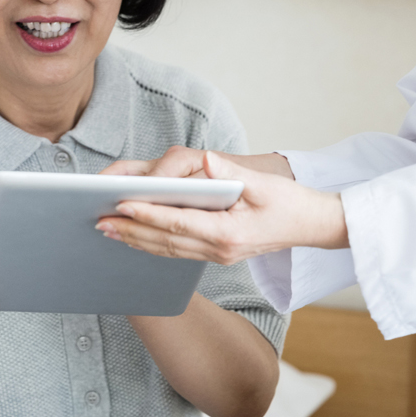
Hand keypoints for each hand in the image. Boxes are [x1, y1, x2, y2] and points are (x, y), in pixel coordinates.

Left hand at [95, 150, 347, 264]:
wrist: (315, 225)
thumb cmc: (292, 202)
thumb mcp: (264, 183)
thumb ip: (232, 172)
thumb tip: (208, 161)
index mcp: (229, 233)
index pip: (178, 223)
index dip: (148, 215)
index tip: (121, 206)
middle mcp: (219, 249)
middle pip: (165, 241)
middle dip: (131, 231)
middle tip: (99, 222)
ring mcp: (218, 255)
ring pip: (168, 249)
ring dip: (137, 240)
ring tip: (108, 230)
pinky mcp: (218, 253)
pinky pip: (178, 251)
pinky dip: (154, 244)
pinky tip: (136, 237)